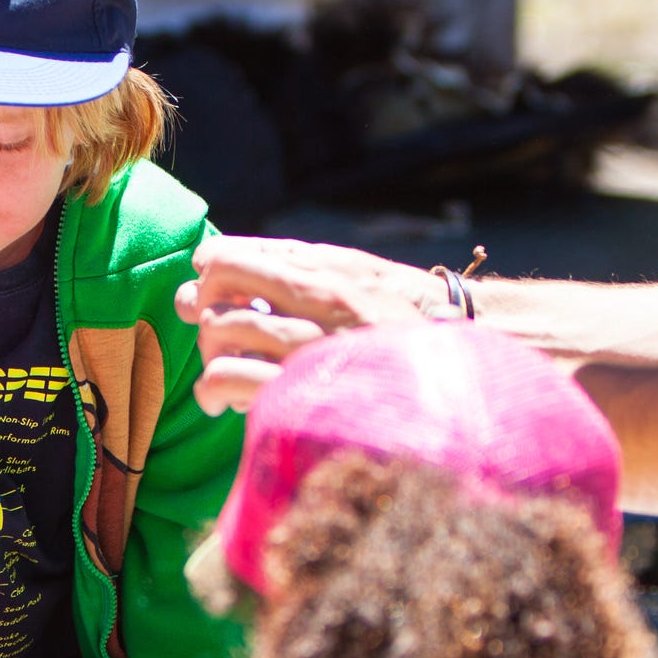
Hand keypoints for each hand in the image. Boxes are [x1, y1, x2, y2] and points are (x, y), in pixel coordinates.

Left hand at [173, 235, 443, 412]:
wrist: (455, 383)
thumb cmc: (402, 329)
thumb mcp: (362, 282)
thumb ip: (303, 267)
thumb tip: (236, 260)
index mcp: (329, 279)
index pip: (238, 258)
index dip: (210, 268)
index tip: (209, 284)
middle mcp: (318, 309)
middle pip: (218, 293)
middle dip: (202, 311)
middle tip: (213, 330)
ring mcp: (309, 352)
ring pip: (219, 332)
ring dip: (208, 352)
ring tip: (220, 369)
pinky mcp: (300, 395)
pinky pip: (228, 378)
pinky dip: (213, 388)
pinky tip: (222, 400)